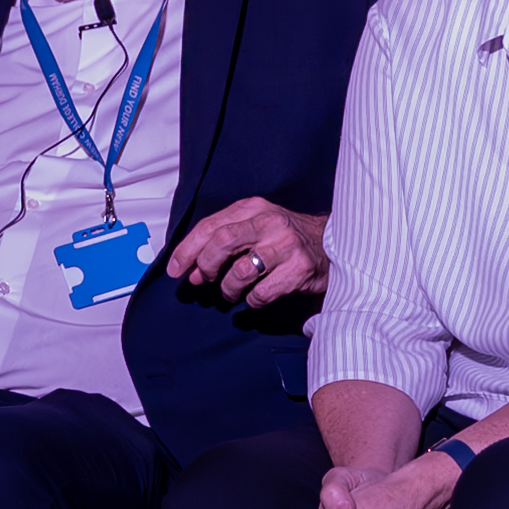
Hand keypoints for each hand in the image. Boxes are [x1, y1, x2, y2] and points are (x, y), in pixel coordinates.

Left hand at [165, 198, 328, 309]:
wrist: (334, 245)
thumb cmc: (286, 239)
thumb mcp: (254, 230)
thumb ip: (223, 247)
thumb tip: (192, 272)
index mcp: (254, 208)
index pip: (210, 225)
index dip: (187, 249)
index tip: (175, 268)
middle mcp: (269, 222)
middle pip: (222, 241)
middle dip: (205, 265)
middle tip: (204, 279)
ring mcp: (286, 245)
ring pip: (240, 271)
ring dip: (228, 288)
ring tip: (231, 292)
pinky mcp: (299, 269)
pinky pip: (261, 293)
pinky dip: (251, 301)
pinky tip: (255, 297)